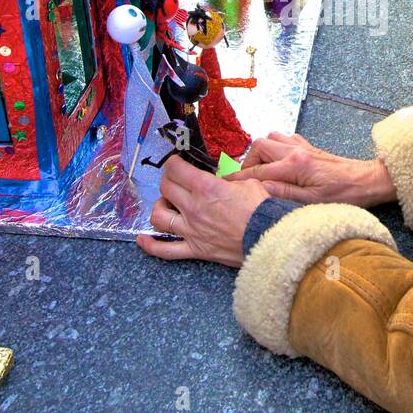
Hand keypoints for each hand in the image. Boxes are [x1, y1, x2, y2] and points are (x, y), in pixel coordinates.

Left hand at [137, 155, 269, 266]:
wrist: (270, 238)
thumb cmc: (262, 210)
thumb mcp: (249, 183)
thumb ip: (229, 180)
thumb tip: (221, 180)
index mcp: (206, 188)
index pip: (177, 169)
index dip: (174, 162)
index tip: (177, 162)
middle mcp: (194, 207)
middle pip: (165, 188)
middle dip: (168, 180)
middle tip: (175, 179)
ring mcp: (191, 230)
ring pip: (159, 216)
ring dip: (159, 207)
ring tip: (166, 204)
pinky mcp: (195, 249)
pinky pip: (165, 250)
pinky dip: (151, 245)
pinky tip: (143, 240)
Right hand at [224, 132, 395, 208]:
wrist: (366, 181)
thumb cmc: (344, 195)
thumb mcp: (312, 202)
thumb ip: (283, 194)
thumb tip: (259, 189)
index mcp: (294, 165)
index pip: (258, 171)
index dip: (238, 178)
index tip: (225, 183)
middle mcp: (295, 151)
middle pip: (259, 147)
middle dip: (247, 162)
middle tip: (245, 179)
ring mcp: (302, 146)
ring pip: (270, 139)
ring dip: (260, 153)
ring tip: (259, 171)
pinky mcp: (308, 147)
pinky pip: (284, 138)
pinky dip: (275, 147)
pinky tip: (277, 160)